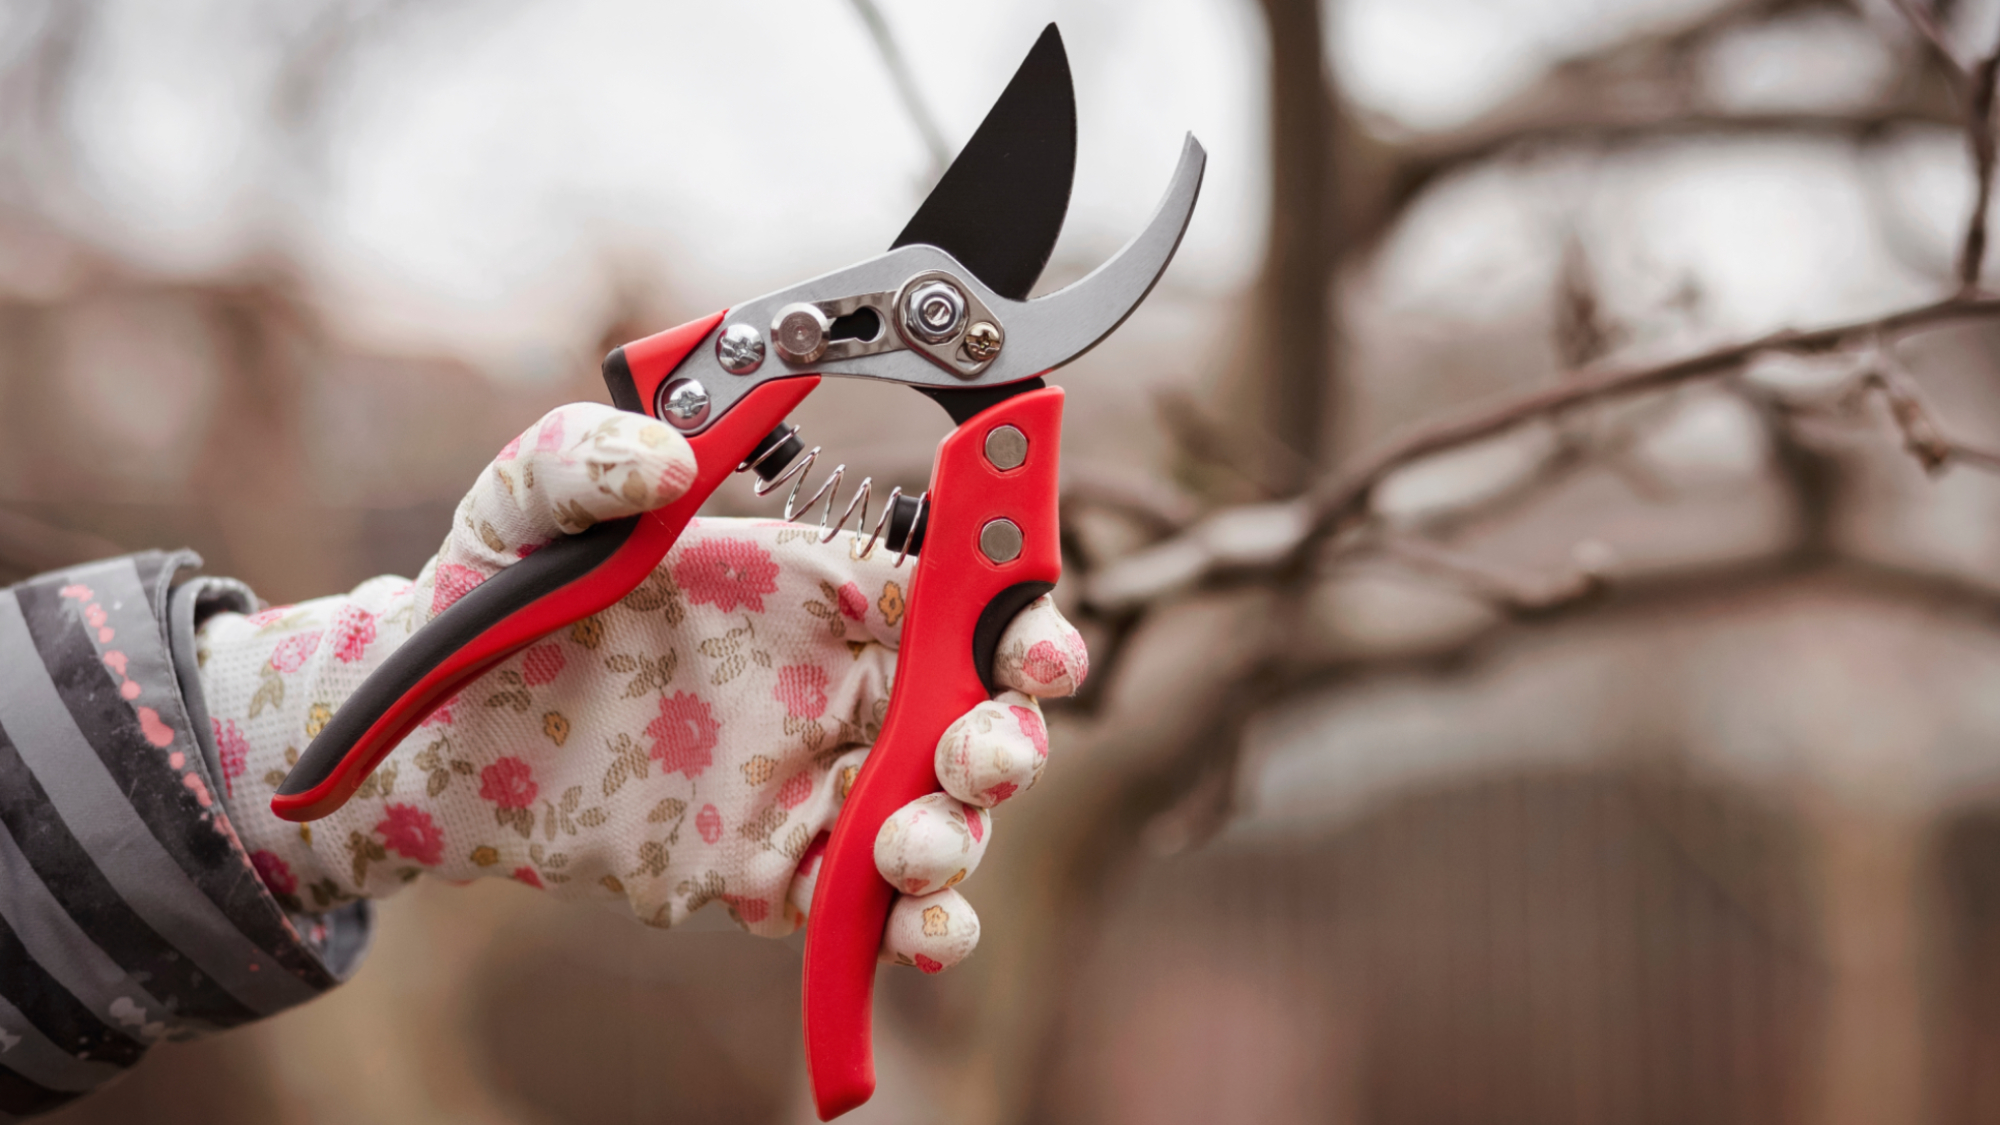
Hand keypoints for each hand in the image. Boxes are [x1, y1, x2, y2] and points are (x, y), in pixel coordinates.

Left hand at [198, 403, 1086, 971]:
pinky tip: (920, 932)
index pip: (956, 592)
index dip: (1018, 612)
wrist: (430, 741)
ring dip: (960, 837)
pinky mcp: (770, 874)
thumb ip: (584, 458)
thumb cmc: (497, 601)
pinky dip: (914, 928)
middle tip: (976, 754)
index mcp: (818, 590)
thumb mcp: (526, 505)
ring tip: (914, 851)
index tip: (1036, 641)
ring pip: (937, 816)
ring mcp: (810, 787)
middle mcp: (836, 688)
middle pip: (972, 713)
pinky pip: (864, 907)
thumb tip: (663, 458)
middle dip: (1005, 737)